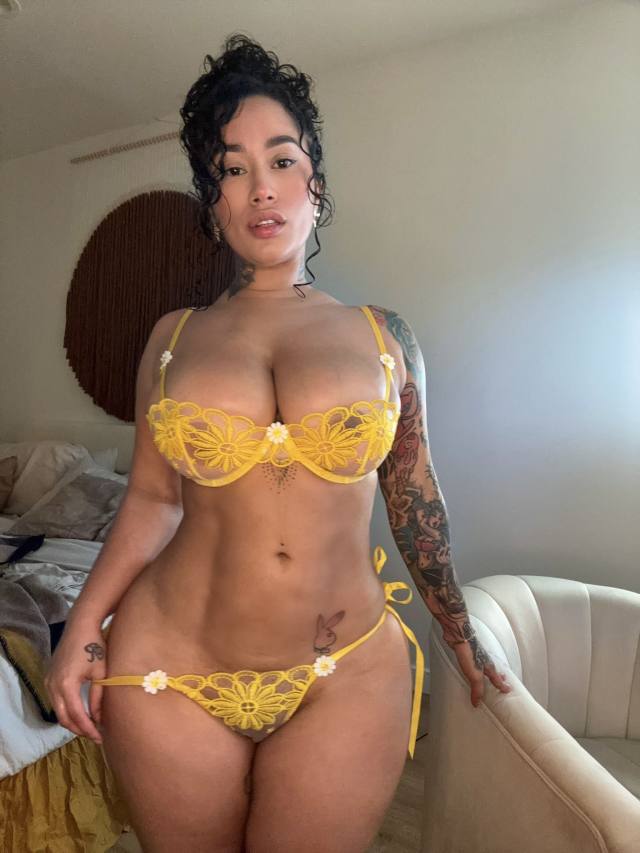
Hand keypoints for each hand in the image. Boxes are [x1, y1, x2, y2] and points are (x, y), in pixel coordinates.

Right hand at [44, 620, 106, 744]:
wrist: (81, 625)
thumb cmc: (95, 645)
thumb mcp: (101, 673)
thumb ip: (98, 697)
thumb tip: (98, 718)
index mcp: (66, 684)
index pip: (76, 715)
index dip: (88, 729)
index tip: (99, 737)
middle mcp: (53, 685)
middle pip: (63, 717)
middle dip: (79, 729)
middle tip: (95, 735)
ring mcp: (48, 681)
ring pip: (58, 710)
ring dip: (72, 720)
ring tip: (89, 726)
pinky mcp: (49, 677)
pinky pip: (56, 700)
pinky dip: (66, 709)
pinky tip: (80, 712)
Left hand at [449, 636, 511, 706]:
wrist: (459, 636)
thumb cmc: (469, 652)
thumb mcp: (475, 675)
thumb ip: (477, 689)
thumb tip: (477, 702)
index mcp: (489, 667)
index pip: (498, 680)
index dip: (502, 686)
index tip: (508, 690)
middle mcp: (485, 661)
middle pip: (494, 671)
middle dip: (498, 677)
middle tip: (503, 681)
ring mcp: (477, 656)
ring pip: (485, 666)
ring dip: (488, 672)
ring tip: (487, 676)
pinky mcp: (468, 653)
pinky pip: (474, 662)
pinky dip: (476, 667)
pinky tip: (471, 667)